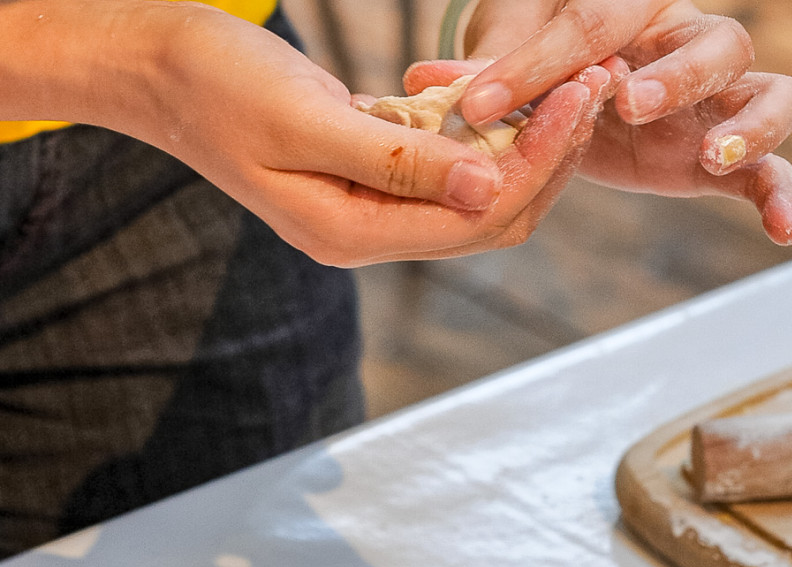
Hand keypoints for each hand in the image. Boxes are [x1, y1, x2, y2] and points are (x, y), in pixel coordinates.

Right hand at [0, 1, 609, 265]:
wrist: (158, 66)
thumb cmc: (216, 86)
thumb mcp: (307, 121)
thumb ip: (398, 162)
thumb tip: (491, 186)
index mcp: (353, 232)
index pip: (477, 216)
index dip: (536, 162)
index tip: (577, 97)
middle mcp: (369, 229)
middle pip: (490, 212)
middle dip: (547, 156)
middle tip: (591, 88)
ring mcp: (369, 202)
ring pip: (474, 187)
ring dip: (524, 141)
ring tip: (568, 84)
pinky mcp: (369, 169)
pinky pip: (444, 160)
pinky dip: (481, 129)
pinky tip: (507, 90)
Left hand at [457, 0, 791, 244]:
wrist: (576, 84)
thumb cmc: (544, 58)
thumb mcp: (510, 56)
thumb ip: (483, 71)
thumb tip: (423, 83)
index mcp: (633, 6)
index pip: (596, 25)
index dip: (539, 63)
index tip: (484, 105)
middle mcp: (687, 44)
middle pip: (717, 43)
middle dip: (677, 73)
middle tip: (630, 101)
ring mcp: (716, 100)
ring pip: (771, 94)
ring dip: (750, 125)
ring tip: (714, 156)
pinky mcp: (722, 154)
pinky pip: (774, 168)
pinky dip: (782, 195)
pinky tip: (782, 231)